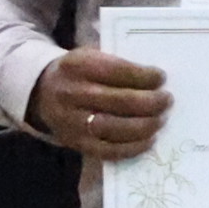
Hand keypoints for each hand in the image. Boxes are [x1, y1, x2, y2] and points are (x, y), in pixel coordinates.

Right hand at [31, 49, 171, 160]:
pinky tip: (149, 139)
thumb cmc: (79, 73)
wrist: (41, 92)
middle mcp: (72, 94)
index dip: (145, 77)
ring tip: (161, 119)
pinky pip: (109, 151)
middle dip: (152, 102)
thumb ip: (119, 64)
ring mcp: (73, 122)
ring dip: (146, 125)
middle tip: (167, 100)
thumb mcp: (91, 56)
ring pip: (116, 128)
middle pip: (121, 101)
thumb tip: (158, 80)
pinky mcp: (76, 143)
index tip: (161, 78)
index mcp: (78, 66)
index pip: (118, 71)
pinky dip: (133, 147)